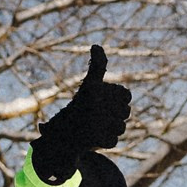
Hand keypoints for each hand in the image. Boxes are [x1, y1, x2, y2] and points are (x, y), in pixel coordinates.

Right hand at [31, 46, 129, 179]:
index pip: (125, 94)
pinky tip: (93, 137)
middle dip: (115, 115)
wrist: (60, 136)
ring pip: (121, 127)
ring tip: (95, 126)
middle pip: (126, 112)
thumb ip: (97, 65)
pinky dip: (105, 140)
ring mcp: (94, 123)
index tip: (103, 101)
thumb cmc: (79, 107)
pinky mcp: (94, 140)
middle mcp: (93, 104)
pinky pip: (113, 140)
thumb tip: (96, 46)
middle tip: (98, 116)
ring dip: (111, 128)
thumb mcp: (90, 83)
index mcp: (93, 89)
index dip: (118, 99)